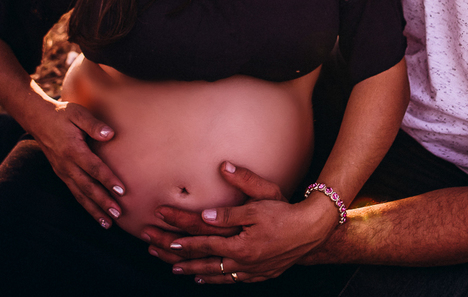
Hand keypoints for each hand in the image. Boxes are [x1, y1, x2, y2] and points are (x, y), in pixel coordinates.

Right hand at [30, 99, 125, 228]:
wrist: (38, 120)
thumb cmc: (62, 114)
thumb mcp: (78, 113)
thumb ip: (93, 124)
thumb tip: (110, 134)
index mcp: (72, 150)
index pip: (93, 168)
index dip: (108, 179)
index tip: (122, 191)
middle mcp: (66, 165)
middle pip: (87, 187)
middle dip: (103, 202)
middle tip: (118, 214)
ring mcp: (63, 172)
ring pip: (80, 195)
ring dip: (94, 210)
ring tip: (108, 223)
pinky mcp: (62, 175)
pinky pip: (75, 193)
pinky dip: (86, 205)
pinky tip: (96, 215)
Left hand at [146, 162, 338, 283]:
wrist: (312, 231)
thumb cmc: (287, 212)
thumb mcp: (263, 198)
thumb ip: (237, 194)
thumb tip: (214, 187)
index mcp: (240, 243)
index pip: (203, 239)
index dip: (182, 235)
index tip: (163, 230)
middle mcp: (242, 260)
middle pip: (203, 259)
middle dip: (177, 254)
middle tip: (155, 249)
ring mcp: (250, 270)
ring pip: (215, 272)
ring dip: (193, 269)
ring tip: (174, 268)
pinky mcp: (258, 274)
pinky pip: (231, 280)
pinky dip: (215, 279)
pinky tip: (205, 278)